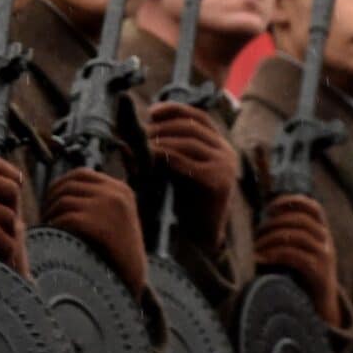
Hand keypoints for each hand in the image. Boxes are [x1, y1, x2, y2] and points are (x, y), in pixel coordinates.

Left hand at [39, 169, 146, 298]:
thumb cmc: (117, 251)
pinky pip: (66, 218)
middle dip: (51, 199)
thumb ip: (97, 200)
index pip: (81, 174)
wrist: (133, 277)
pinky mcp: (100, 225)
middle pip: (69, 185)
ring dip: (50, 214)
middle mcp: (116, 193)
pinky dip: (55, 225)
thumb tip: (62, 189)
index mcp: (120, 189)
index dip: (60, 184)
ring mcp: (109, 208)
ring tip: (47, 227)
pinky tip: (53, 235)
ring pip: (64, 201)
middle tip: (44, 216)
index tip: (50, 201)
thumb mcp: (114, 217)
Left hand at [146, 102, 239, 249]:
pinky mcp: (218, 181)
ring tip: (141, 147)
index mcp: (218, 146)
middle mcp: (225, 152)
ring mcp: (224, 165)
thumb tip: (127, 135)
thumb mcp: (167, 172)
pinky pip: (188, 161)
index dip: (174, 110)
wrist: (196, 242)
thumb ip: (152, 153)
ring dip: (160, 141)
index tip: (151, 112)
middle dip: (161, 127)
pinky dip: (166, 157)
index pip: (197, 116)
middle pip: (190, 126)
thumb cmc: (179, 207)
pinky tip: (151, 160)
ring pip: (188, 141)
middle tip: (139, 134)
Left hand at [255, 194, 340, 326]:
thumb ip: (289, 237)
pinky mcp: (319, 272)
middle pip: (300, 220)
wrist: (322, 308)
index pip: (313, 207)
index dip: (292, 202)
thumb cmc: (303, 278)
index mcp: (322, 232)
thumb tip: (262, 223)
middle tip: (257, 233)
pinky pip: (295, 256)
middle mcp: (327, 241)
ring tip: (256, 247)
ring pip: (297, 236)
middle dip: (274, 223)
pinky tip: (262, 259)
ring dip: (271, 239)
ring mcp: (325, 256)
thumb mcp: (301, 252)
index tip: (271, 207)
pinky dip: (275, 255)